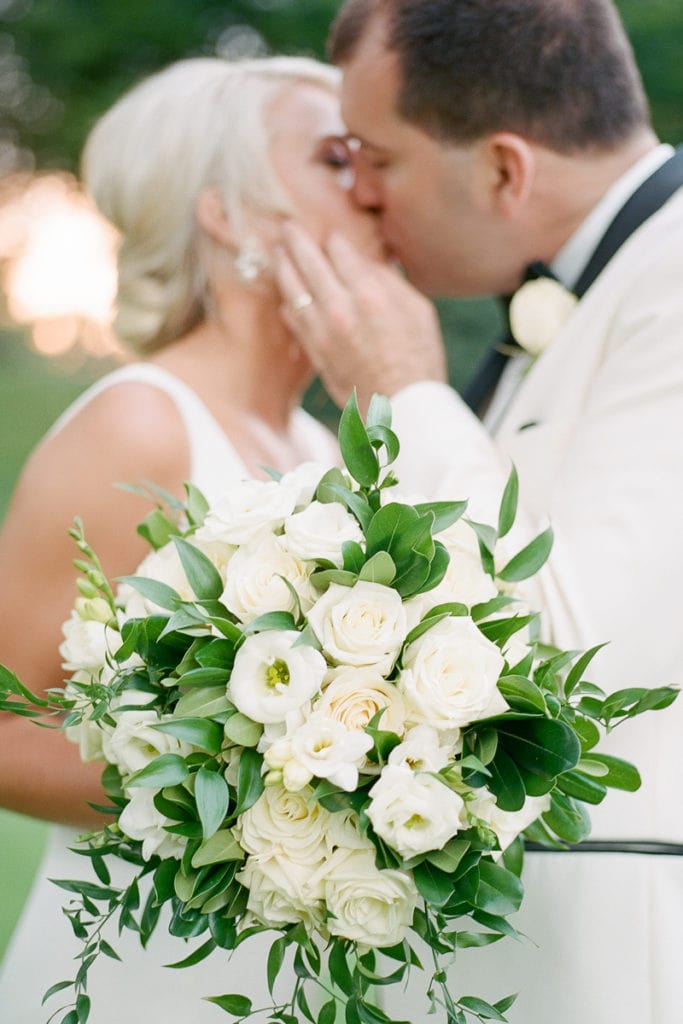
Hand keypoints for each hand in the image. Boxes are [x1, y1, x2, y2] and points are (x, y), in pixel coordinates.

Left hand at [274, 224, 446, 411]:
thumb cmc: (420, 359)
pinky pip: (293, 322)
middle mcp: (341, 308)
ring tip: (276, 254)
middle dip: (296, 240)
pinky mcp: (316, 352)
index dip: (334, 239)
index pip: (340, 251)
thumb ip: (391, 283)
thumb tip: (369, 264)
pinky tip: (285, 298)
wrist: (404, 407)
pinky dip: (287, 306)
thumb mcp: (419, 311)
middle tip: (286, 227)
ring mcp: (323, 332)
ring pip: (293, 290)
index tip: (331, 236)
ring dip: (282, 267)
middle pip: (309, 263)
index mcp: (370, 293)